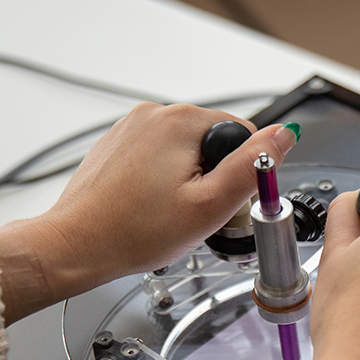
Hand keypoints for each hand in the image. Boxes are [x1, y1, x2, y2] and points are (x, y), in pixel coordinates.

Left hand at [0, 102, 298, 323]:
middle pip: (213, 143)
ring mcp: (132, 128)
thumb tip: (283, 135)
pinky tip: (148, 207)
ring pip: (186, 152)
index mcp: (181, 122)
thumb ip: (252, 166)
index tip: (219, 204)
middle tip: (193, 214)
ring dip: (187, 181)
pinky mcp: (118, 144)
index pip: (242, 136)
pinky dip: (161, 181)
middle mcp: (154, 114)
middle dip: (212, 178)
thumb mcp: (210, 206)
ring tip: (167, 213)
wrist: (75, 245)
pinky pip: (158, 157)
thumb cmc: (133, 232)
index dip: (240, 176)